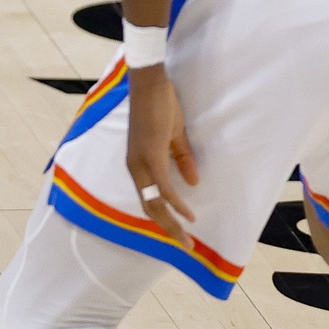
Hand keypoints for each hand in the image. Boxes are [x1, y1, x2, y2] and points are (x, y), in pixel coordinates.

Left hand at [125, 64, 198, 239]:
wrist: (150, 83)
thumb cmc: (159, 106)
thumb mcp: (173, 137)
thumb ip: (181, 159)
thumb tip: (193, 182)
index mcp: (138, 164)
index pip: (148, 198)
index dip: (162, 217)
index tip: (178, 232)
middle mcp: (135, 167)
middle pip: (149, 206)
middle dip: (167, 228)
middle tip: (184, 245)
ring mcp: (140, 162)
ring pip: (154, 202)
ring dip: (171, 222)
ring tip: (186, 239)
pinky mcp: (150, 155)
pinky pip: (163, 187)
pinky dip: (175, 203)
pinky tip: (187, 214)